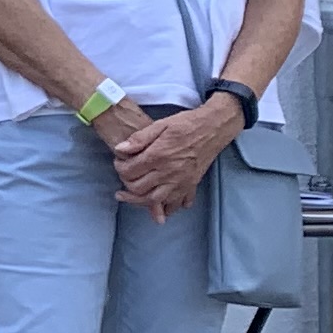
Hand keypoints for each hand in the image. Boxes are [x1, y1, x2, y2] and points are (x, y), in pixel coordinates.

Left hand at [108, 107, 226, 217]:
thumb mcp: (160, 124)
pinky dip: (164, 207)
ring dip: (138, 201)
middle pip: (139, 189)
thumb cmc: (186, 124)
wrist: (213, 129)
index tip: (119, 162)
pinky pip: (175, 203)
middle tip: (124, 176)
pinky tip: (156, 206)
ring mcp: (180, 181)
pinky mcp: (190, 185)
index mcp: (159, 155)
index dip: (119, 167)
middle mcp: (169, 172)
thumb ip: (139, 138)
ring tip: (128, 196)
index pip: (130, 171)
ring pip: (154, 200)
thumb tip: (120, 150)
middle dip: (126, 184)